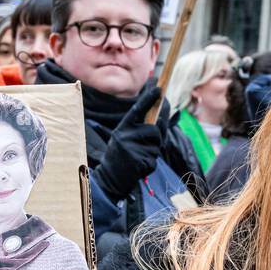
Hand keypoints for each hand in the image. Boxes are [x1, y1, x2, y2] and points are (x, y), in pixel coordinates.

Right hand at [92, 83, 163, 201]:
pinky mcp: (138, 162)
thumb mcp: (124, 139)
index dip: (148, 98)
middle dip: (157, 138)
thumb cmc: (120, 157)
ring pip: (157, 146)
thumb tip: (161, 121)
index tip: (159, 89)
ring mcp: (132, 149)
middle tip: (147, 147)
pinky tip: (138, 168)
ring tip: (138, 158)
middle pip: (154, 130)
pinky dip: (150, 166)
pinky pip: (154, 160)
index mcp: (122, 128)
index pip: (137, 109)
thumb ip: (139, 130)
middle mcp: (126, 136)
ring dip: (153, 153)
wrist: (109, 179)